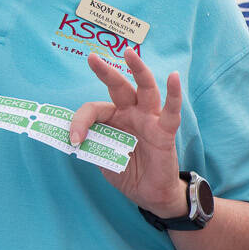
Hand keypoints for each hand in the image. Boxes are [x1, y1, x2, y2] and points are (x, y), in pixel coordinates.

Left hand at [69, 49, 183, 215]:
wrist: (151, 195)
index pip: (94, 110)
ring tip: (129, 53)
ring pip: (145, 89)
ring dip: (138, 70)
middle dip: (106, 71)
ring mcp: (150, 120)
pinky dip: (174, 94)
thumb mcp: (103, 158)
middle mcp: (132, 114)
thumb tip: (74, 137)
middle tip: (92, 57)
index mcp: (114, 119)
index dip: (80, 122)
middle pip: (120, 87)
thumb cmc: (128, 173)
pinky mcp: (165, 132)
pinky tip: (174, 77)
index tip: (74, 141)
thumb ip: (92, 145)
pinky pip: (171, 111)